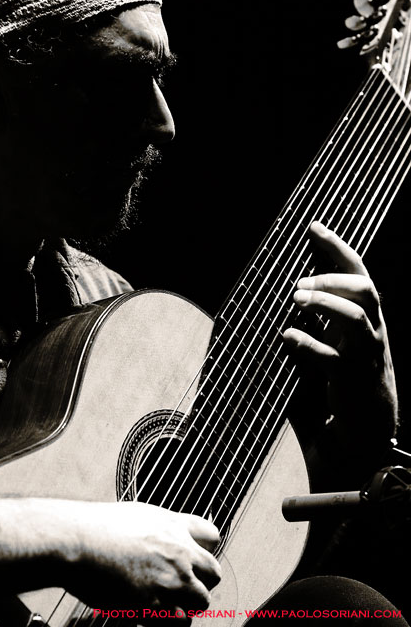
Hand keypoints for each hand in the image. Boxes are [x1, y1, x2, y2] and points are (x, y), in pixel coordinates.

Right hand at [62, 501, 220, 612]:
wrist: (76, 540)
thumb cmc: (97, 527)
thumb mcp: (138, 515)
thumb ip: (161, 529)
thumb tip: (167, 537)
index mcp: (174, 525)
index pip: (212, 536)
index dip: (204, 550)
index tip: (193, 559)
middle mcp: (179, 550)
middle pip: (213, 572)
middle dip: (200, 582)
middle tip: (179, 587)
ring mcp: (170, 578)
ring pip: (201, 602)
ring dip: (186, 606)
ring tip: (164, 604)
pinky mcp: (155, 604)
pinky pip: (178, 623)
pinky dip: (166, 622)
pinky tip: (148, 613)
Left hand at [283, 221, 396, 456]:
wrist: (367, 431)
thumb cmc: (347, 378)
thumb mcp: (339, 340)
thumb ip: (322, 315)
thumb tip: (287, 290)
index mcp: (367, 318)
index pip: (358, 274)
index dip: (338, 248)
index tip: (314, 228)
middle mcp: (371, 332)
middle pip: (365, 290)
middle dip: (332, 279)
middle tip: (298, 283)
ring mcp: (365, 355)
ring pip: (356, 318)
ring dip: (324, 303)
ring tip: (296, 299)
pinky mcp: (353, 381)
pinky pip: (333, 358)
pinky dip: (309, 343)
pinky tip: (288, 337)